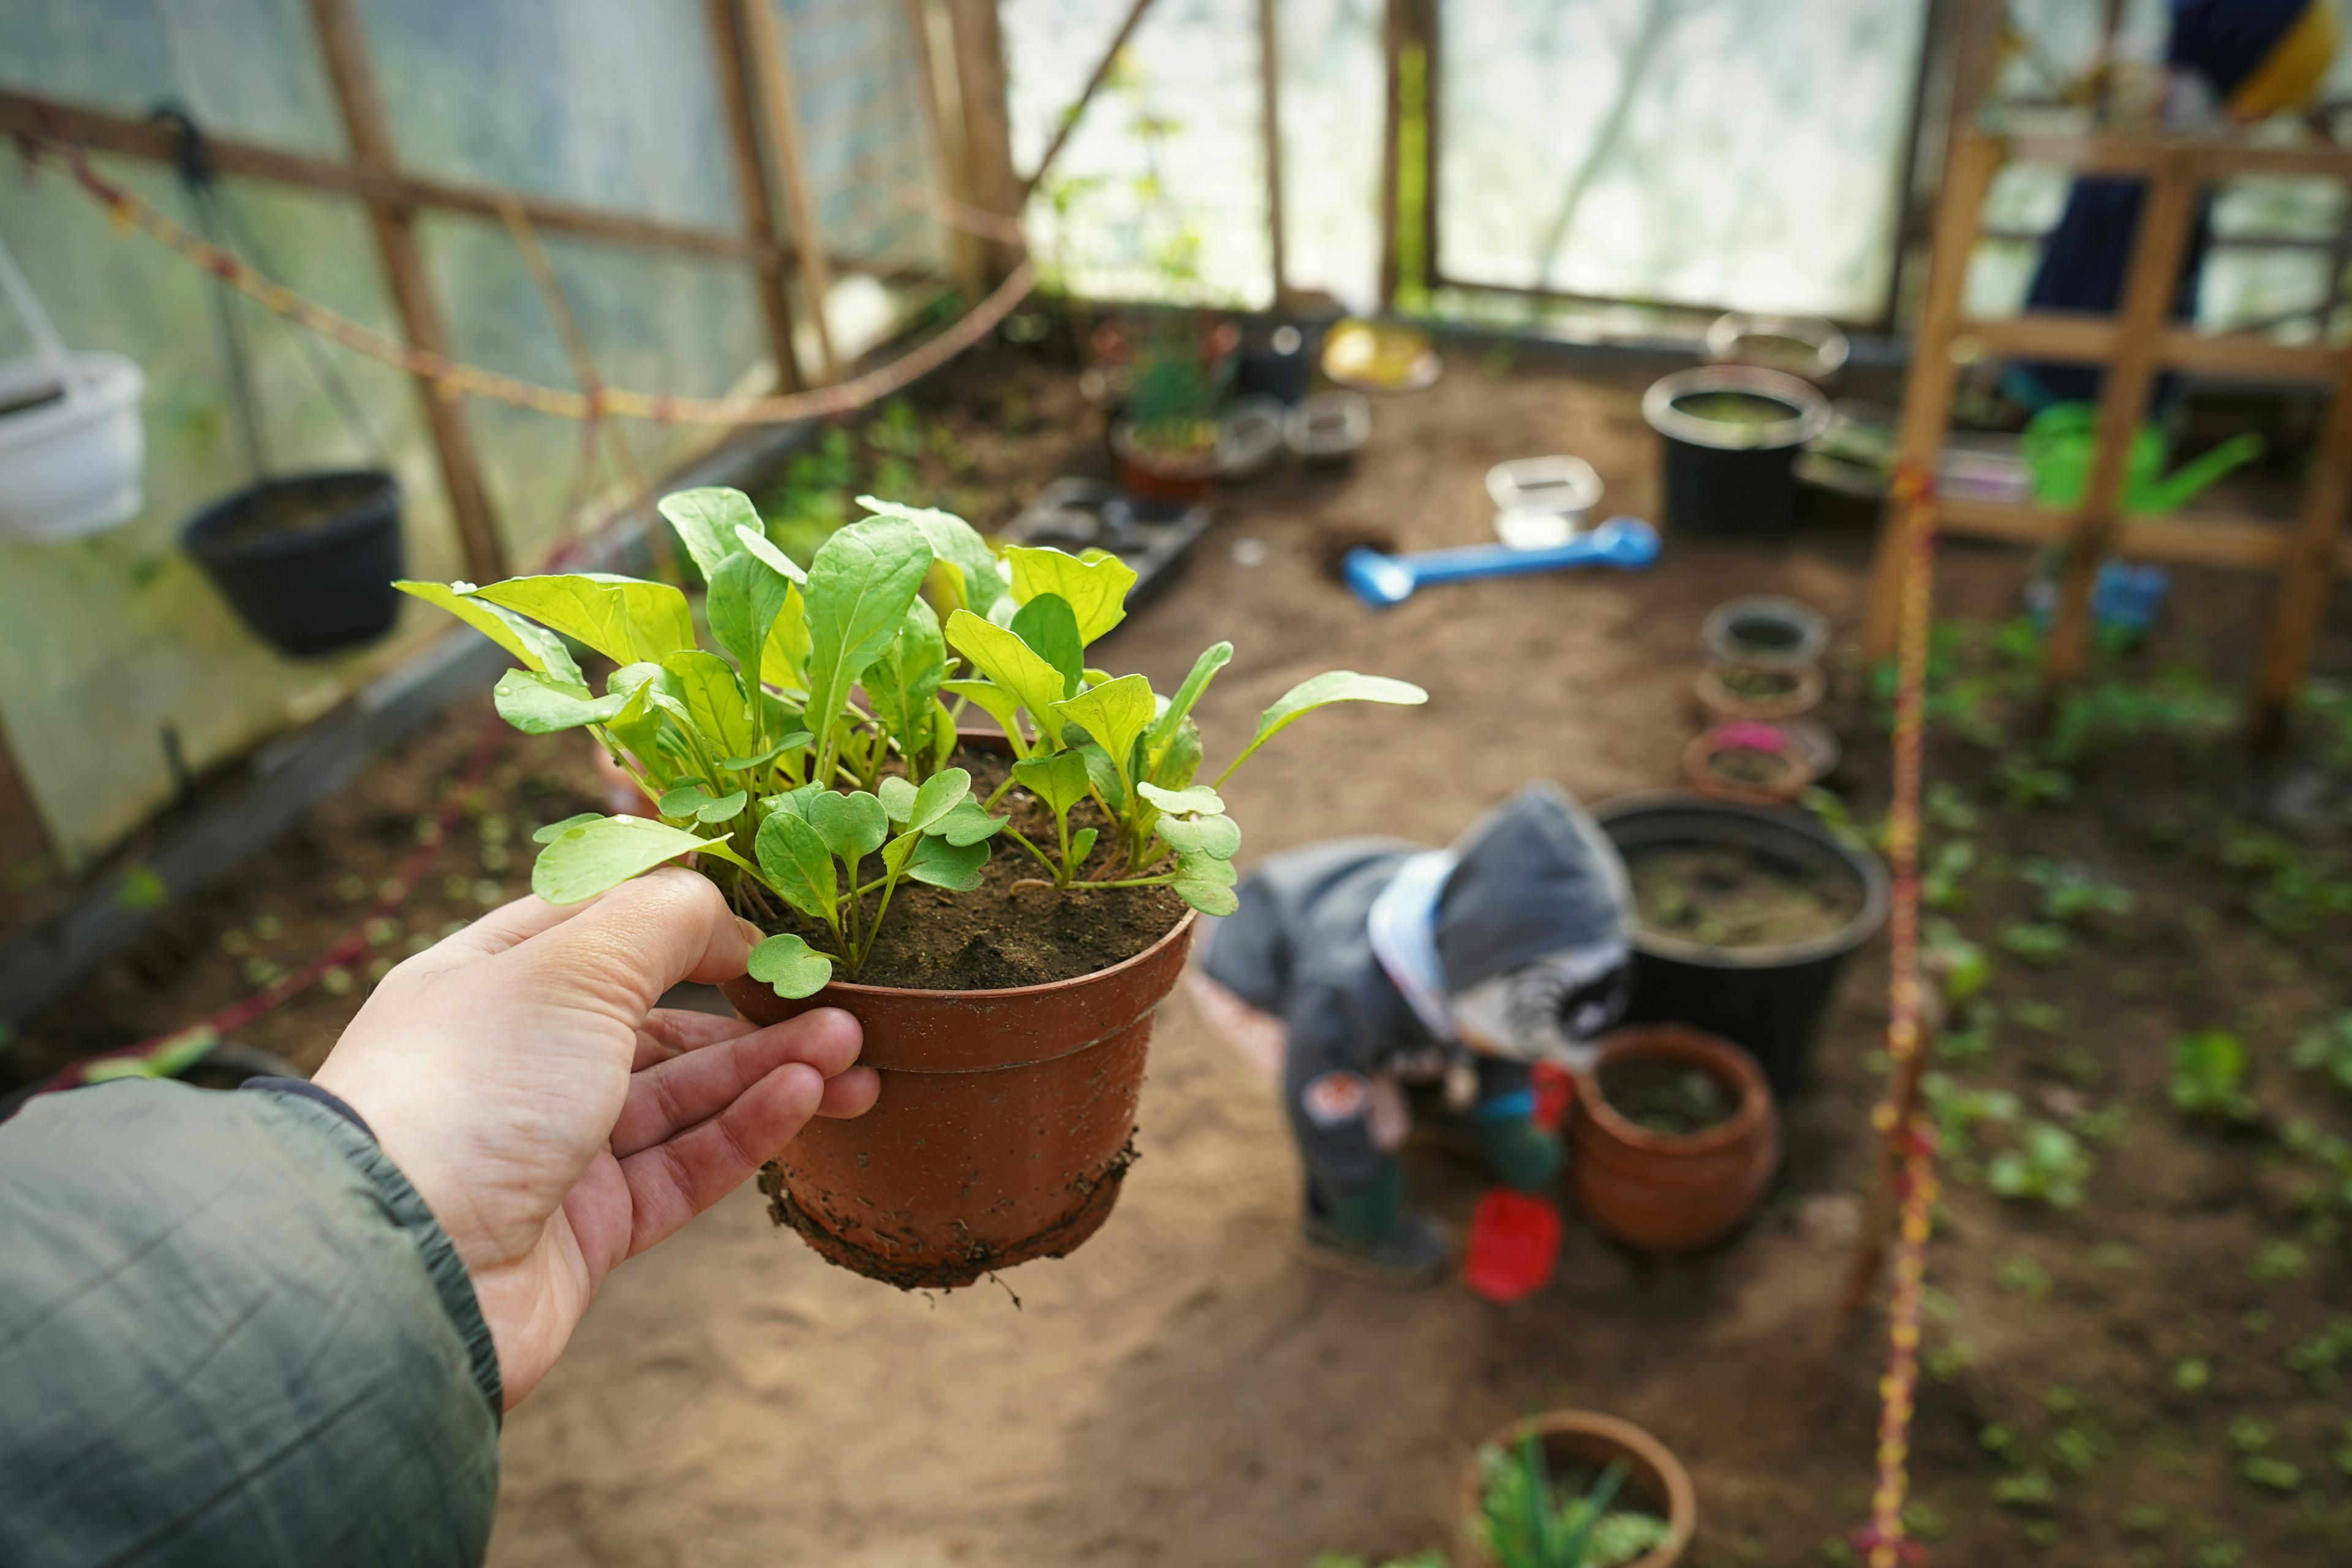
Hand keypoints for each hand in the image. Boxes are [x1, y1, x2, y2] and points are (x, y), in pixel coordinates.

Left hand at [313, 868, 875, 1406]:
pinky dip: (746, 1131)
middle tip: (840, 1003)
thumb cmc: (470, 1088)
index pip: (602, 931)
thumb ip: (658, 920)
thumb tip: (720, 908)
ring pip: (683, 1098)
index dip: (687, 922)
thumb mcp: (571, 967)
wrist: (399, 1271)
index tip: (771, 924)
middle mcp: (520, 1060)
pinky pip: (683, 1168)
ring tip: (853, 1052)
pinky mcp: (587, 1229)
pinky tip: (806, 1099)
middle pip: (657, 1021)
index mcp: (491, 980)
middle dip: (751, 1009)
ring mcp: (554, 1148)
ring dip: (770, 1070)